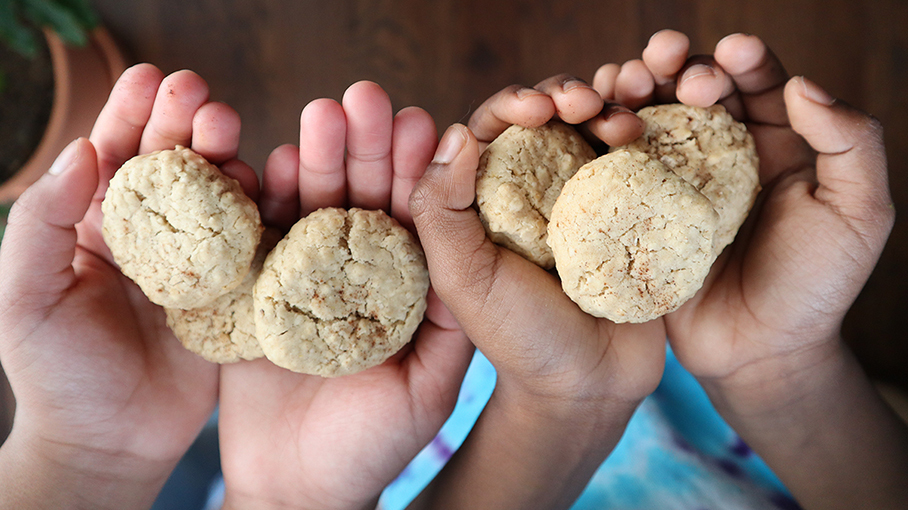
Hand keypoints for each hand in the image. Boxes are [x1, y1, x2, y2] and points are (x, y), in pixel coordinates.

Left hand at [0, 65, 250, 507]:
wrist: (111, 444)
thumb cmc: (58, 374)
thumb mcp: (25, 297)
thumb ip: (41, 223)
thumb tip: (82, 151)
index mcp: (97, 227)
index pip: (115, 155)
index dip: (132, 112)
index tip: (154, 76)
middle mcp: (152, 236)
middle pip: (174, 165)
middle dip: (188, 124)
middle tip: (206, 100)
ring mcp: (198, 263)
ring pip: (219, 197)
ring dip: (229, 160)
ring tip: (234, 137)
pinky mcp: (235, 294)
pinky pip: (254, 246)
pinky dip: (266, 213)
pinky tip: (271, 188)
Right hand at [217, 81, 474, 509]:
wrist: (296, 490)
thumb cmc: (371, 446)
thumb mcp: (429, 387)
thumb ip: (450, 322)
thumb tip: (474, 240)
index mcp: (402, 287)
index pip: (412, 218)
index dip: (417, 171)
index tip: (424, 124)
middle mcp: (354, 272)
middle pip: (360, 198)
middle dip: (366, 149)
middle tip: (368, 100)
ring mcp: (300, 278)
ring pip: (309, 208)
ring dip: (315, 160)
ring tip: (323, 114)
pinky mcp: (251, 294)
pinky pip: (255, 242)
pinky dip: (261, 204)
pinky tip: (271, 163)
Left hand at [406, 77, 666, 508]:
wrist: (591, 384)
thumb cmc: (519, 338)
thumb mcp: (462, 279)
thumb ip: (441, 210)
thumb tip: (455, 132)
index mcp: (484, 200)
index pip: (490, 129)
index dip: (510, 104)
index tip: (536, 107)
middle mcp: (532, 190)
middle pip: (546, 117)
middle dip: (563, 95)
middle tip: (584, 102)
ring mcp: (583, 198)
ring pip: (593, 129)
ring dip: (606, 109)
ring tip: (623, 124)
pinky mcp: (628, 210)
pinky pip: (635, 160)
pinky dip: (641, 137)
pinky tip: (645, 135)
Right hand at [597, 30, 906, 508]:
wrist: (758, 354)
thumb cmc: (814, 286)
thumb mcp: (859, 212)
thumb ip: (850, 143)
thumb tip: (801, 85)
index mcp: (774, 143)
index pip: (754, 81)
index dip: (741, 58)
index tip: (729, 52)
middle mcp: (721, 153)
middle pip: (691, 87)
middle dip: (676, 62)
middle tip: (664, 61)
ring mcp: (673, 181)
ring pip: (648, 113)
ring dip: (633, 85)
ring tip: (625, 81)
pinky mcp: (636, 209)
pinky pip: (614, 160)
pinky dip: (602, 130)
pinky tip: (597, 117)